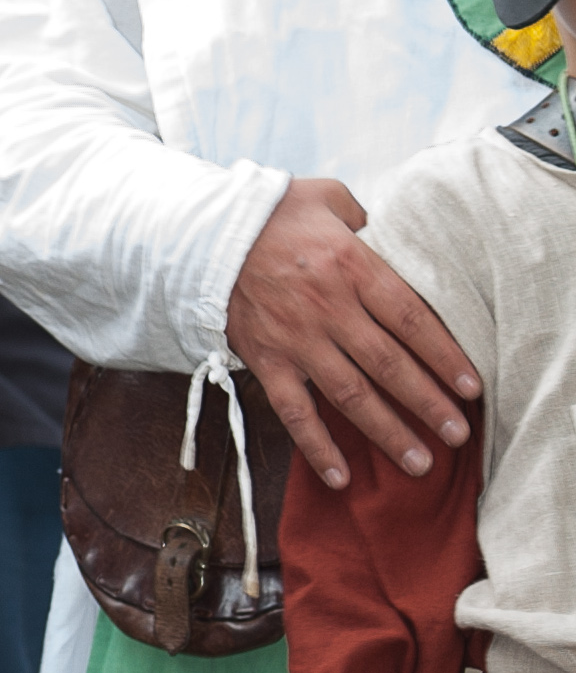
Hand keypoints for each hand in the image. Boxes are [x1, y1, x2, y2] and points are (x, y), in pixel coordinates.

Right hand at [225, 173, 480, 490]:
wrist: (203, 233)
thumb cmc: (269, 212)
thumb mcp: (324, 196)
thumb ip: (362, 214)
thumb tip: (382, 228)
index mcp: (351, 266)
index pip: (410, 319)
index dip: (444, 355)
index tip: (470, 386)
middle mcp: (329, 308)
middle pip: (389, 364)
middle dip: (428, 402)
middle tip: (458, 432)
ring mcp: (296, 339)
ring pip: (351, 395)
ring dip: (387, 432)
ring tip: (419, 462)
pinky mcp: (265, 360)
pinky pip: (294, 412)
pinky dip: (317, 447)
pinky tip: (341, 476)